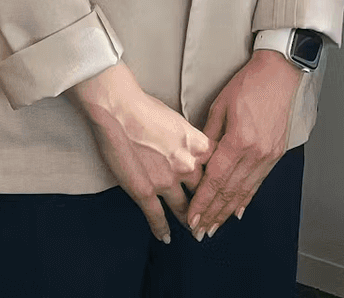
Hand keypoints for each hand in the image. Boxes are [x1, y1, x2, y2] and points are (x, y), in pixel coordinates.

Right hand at [69, 63, 212, 241]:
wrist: (119, 109)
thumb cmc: (145, 107)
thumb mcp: (179, 121)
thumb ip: (190, 140)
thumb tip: (193, 149)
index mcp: (198, 146)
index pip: (218, 170)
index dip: (221, 184)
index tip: (224, 192)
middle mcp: (188, 166)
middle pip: (204, 192)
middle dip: (209, 206)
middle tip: (212, 217)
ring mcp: (167, 181)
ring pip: (185, 208)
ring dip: (189, 221)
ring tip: (193, 229)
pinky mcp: (145, 191)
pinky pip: (157, 217)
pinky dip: (162, 229)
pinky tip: (165, 237)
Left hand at [183, 49, 301, 239]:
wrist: (280, 73)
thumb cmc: (249, 84)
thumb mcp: (220, 106)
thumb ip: (208, 137)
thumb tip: (197, 159)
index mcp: (239, 141)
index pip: (215, 181)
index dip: (202, 203)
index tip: (191, 218)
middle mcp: (255, 153)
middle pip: (230, 192)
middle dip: (213, 214)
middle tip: (199, 232)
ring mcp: (268, 155)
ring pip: (244, 191)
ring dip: (228, 212)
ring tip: (215, 227)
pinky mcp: (276, 154)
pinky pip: (258, 182)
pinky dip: (246, 198)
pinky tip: (237, 210)